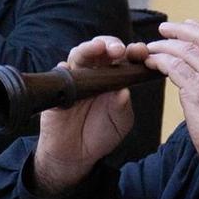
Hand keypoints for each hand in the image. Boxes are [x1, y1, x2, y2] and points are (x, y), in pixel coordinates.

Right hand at [30, 36, 142, 194]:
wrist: (76, 154)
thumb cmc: (101, 134)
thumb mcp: (119, 123)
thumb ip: (122, 108)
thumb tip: (123, 91)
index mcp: (114, 78)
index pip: (124, 58)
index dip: (132, 52)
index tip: (140, 52)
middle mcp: (95, 73)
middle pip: (100, 49)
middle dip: (110, 44)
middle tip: (118, 49)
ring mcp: (75, 78)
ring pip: (79, 55)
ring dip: (88, 49)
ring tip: (97, 48)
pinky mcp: (58, 88)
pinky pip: (59, 74)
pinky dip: (64, 69)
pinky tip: (69, 69)